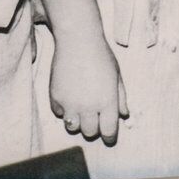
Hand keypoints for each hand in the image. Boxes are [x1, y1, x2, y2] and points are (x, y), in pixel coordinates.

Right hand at [48, 30, 128, 146]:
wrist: (78, 42)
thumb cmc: (101, 57)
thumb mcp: (117, 77)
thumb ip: (121, 98)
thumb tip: (123, 115)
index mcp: (107, 102)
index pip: (108, 131)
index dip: (109, 136)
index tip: (108, 136)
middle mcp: (88, 106)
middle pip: (90, 132)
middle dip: (94, 128)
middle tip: (95, 118)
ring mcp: (70, 103)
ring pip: (73, 127)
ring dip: (78, 122)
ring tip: (81, 111)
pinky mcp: (55, 98)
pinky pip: (59, 114)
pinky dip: (64, 110)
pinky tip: (69, 99)